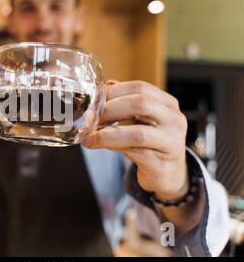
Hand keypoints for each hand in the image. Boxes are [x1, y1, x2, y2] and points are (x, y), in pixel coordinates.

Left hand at [82, 80, 188, 200]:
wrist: (168, 174)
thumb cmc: (148, 143)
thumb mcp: (137, 121)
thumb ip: (122, 106)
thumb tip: (97, 94)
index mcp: (167, 104)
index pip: (139, 87)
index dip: (113, 92)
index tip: (93, 100)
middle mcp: (174, 120)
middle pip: (141, 104)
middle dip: (110, 109)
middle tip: (90, 118)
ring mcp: (171, 142)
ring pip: (137, 134)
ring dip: (107, 134)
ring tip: (89, 137)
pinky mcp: (161, 163)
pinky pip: (134, 153)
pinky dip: (112, 148)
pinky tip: (98, 146)